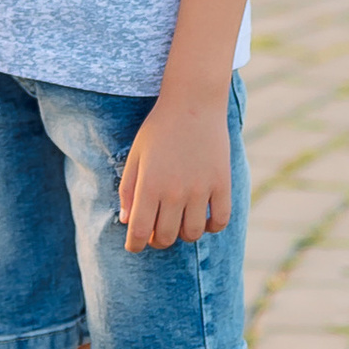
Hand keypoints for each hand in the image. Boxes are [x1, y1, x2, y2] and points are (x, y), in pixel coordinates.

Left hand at [117, 81, 230, 248]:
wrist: (193, 102)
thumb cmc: (159, 129)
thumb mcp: (136, 155)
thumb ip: (128, 189)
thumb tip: (126, 222)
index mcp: (149, 185)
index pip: (138, 232)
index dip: (134, 245)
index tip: (134, 246)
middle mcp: (174, 191)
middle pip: (165, 237)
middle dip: (156, 240)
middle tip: (155, 231)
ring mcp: (201, 189)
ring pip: (192, 234)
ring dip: (182, 234)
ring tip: (178, 222)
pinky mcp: (222, 184)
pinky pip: (220, 221)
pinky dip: (211, 227)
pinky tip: (202, 217)